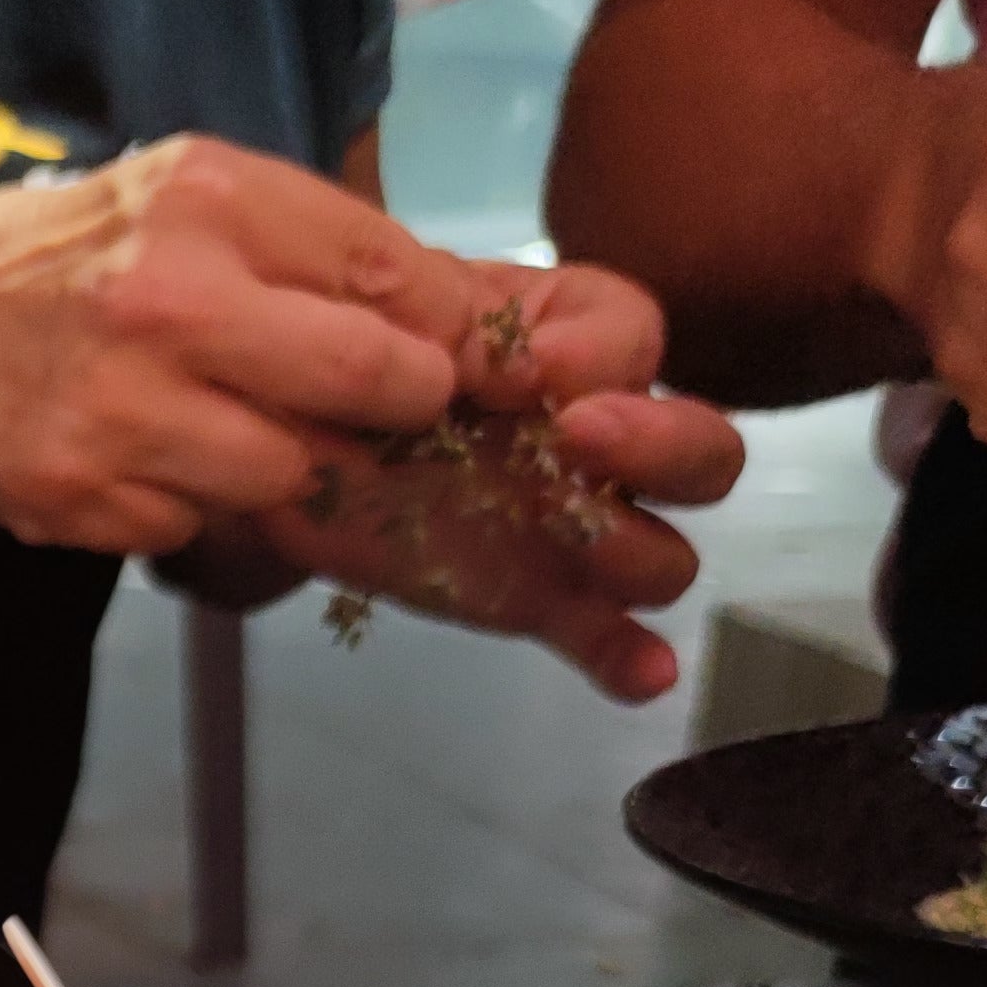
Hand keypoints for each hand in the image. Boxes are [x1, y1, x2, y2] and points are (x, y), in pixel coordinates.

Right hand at [0, 136, 509, 560]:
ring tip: (226, 425)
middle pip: (366, 383)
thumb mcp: (191, 199)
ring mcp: (120, 410)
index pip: (393, 278)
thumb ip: (321, 250)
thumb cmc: (77, 257)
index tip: (456, 366)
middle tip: (378, 413)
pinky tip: (144, 457)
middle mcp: (167, 301)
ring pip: (289, 473)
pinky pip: (197, 523)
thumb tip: (472, 322)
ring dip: (281, 464)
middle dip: (393, 409)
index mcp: (209, 200)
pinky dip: (190, 501)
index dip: (447, 337)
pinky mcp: (82, 497)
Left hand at [233, 255, 739, 701]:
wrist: (283, 439)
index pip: (635, 334)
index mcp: (567, 340)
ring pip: (666, 555)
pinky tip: (644, 676)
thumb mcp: (382, 309)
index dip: (600, 350)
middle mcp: (599, 436)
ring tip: (564, 531)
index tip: (528, 367)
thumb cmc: (349, 355)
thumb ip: (448, 319)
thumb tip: (518, 368)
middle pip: (703, 449)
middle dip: (662, 443)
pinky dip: (629, 659)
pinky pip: (604, 636)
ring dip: (633, 550)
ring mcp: (573, 528)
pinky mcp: (536, 600)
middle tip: (575, 435)